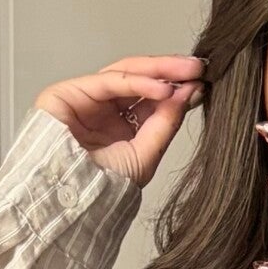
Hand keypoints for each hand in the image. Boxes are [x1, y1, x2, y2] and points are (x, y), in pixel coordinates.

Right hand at [34, 56, 203, 187]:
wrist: (67, 200)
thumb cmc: (99, 188)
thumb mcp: (144, 155)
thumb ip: (166, 123)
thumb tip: (189, 93)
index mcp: (118, 128)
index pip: (149, 100)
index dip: (175, 90)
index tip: (201, 85)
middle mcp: (102, 111)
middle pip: (139, 81)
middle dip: (170, 72)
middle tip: (198, 68)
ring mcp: (84, 99)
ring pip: (125, 74)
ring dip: (158, 70)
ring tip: (187, 72)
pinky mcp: (67, 92)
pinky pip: (109, 81)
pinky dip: (138, 82)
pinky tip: (163, 88)